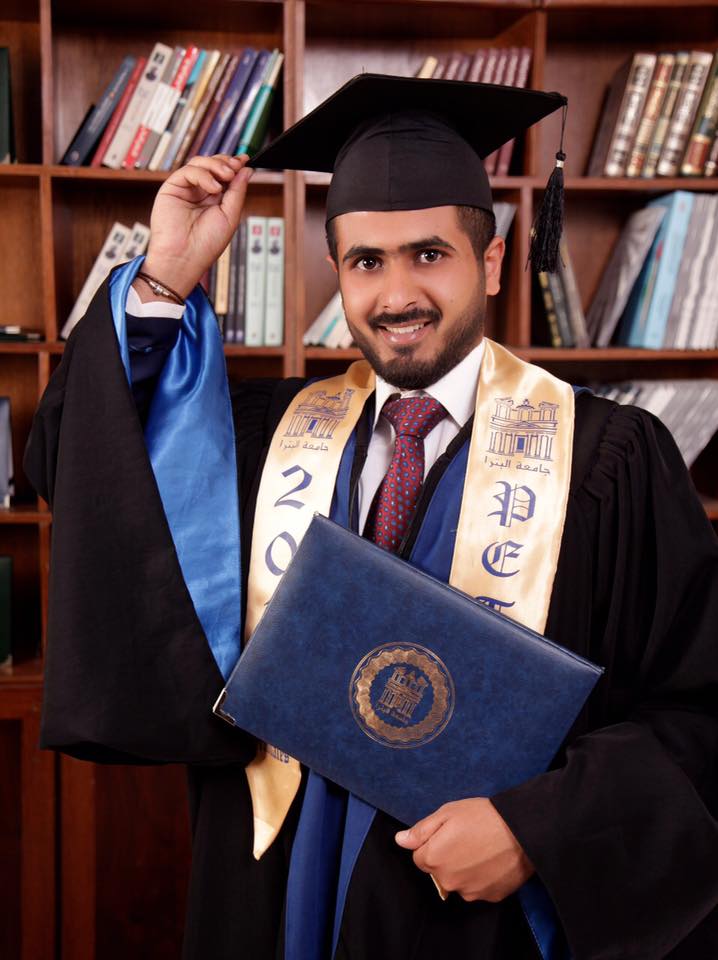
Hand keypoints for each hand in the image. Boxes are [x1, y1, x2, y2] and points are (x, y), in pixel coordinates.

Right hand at [140, 154, 253, 298]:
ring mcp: (186, 189)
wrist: (184, 257)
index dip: (234, 165)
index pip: (225, 176)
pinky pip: (188, 171)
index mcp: (215, 201)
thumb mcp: (230, 216)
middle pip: (213, 165)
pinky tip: (213, 188)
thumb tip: (246, 170)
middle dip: (226, 162)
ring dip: (216, 166)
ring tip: (226, 177)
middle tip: (235, 167)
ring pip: (200, 163)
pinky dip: (203, 175)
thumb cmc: (206, 245)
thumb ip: (237, 191)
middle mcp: (200, 193)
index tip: (245, 160)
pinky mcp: (172, 187)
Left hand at [395, 798, 533, 901]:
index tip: (449, 833)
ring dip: (463, 869)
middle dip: (446, 857)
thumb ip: (421, 830)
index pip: (420, 857)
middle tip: (466, 838)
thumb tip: (400, 840)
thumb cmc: (483, 817)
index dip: (433, 843)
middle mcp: (448, 881)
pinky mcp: (489, 897)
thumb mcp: (447, 813)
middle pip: (438, 871)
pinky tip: (492, 861)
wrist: (523, 831)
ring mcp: (470, 892)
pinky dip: (481, 877)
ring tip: (482, 849)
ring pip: (458, 881)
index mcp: (434, 859)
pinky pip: (477, 888)